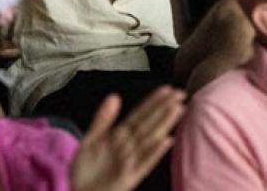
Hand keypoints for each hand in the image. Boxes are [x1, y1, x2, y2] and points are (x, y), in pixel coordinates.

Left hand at [70, 87, 185, 190]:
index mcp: (119, 136)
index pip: (140, 115)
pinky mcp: (130, 177)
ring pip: (151, 139)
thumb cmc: (86, 172)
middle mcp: (129, 147)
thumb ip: (103, 119)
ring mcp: (131, 162)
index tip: (167, 89)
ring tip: (177, 109)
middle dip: (164, 108)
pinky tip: (166, 140)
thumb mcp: (90, 140)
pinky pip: (145, 162)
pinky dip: (155, 152)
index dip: (153, 101)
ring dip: (164, 124)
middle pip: (149, 124)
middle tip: (180, 94)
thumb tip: (114, 96)